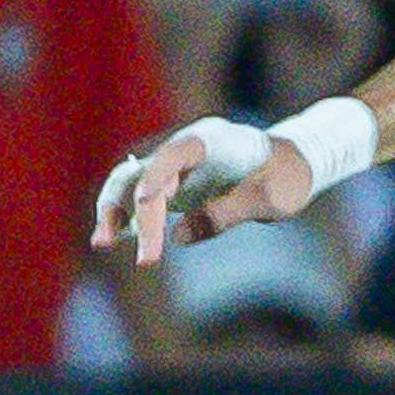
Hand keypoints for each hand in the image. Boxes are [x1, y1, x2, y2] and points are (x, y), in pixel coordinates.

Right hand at [91, 118, 317, 262]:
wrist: (292, 164)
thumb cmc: (287, 177)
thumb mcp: (271, 198)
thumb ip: (228, 213)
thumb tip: (179, 237)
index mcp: (212, 141)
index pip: (175, 155)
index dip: (157, 175)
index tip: (145, 200)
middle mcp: (186, 148)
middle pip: (145, 172)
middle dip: (130, 208)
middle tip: (132, 253)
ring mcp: (176, 166)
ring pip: (133, 182)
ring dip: (115, 211)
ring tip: (102, 243)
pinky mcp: (175, 185)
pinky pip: (143, 198)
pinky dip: (129, 218)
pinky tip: (112, 239)